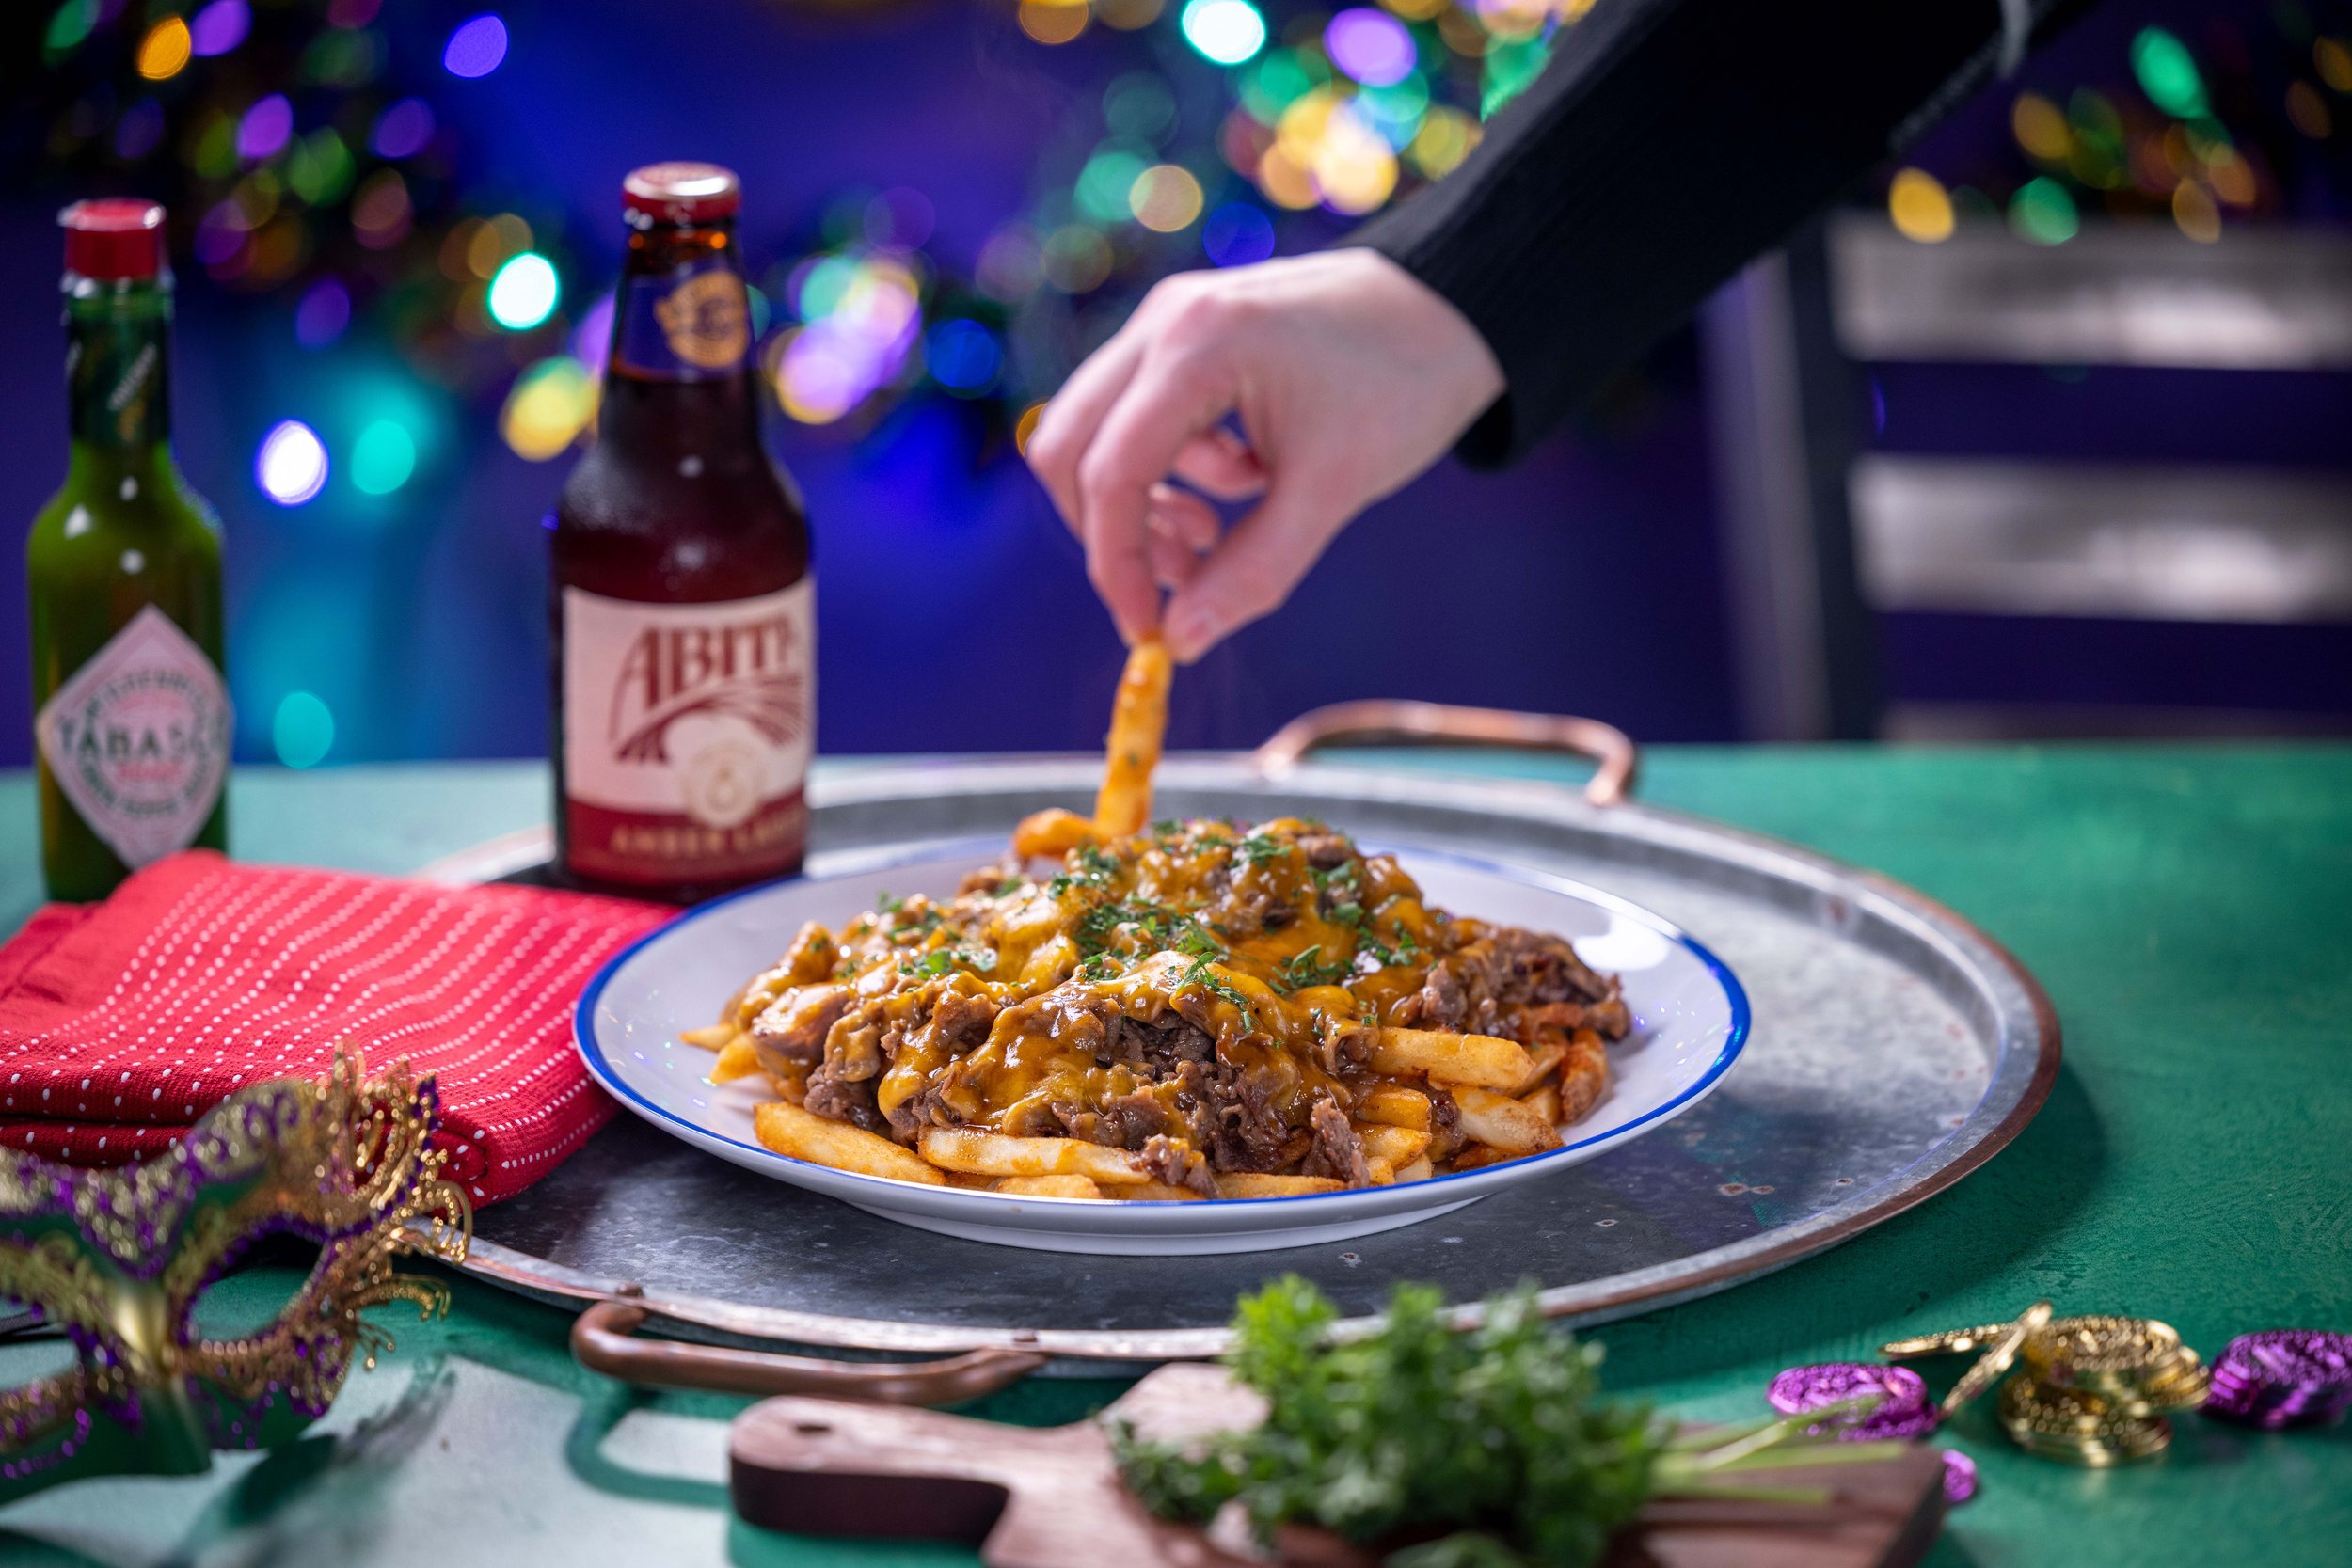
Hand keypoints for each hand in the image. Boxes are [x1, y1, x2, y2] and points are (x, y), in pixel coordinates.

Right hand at [1025, 249, 1504, 661]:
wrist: (1458, 305)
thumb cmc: (1405, 384)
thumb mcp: (1331, 491)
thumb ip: (1251, 573)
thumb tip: (1179, 642)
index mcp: (1197, 347)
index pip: (1109, 473)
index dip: (1115, 564)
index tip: (1144, 628)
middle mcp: (1165, 322)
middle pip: (1070, 446)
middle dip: (1112, 531)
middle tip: (1178, 579)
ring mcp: (1170, 320)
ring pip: (1100, 433)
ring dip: (1145, 501)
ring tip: (1218, 534)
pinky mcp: (1187, 332)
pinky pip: (1140, 415)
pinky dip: (1173, 469)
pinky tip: (1243, 481)